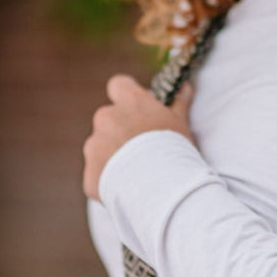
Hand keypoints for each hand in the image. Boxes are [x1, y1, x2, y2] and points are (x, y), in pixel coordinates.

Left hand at [82, 74, 194, 200]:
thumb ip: (178, 103)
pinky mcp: (90, 174)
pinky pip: (97, 175)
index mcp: (129, 102)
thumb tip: (186, 86)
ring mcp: (94, 146)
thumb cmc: (174, 151)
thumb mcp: (180, 124)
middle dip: (120, 132)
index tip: (137, 109)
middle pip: (108, 120)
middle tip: (142, 151)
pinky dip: (108, 180)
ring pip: (100, 148)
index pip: (118, 85)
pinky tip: (127, 190)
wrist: (160, 187)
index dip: (126, 96)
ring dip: (112, 157)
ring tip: (136, 174)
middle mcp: (106, 118)